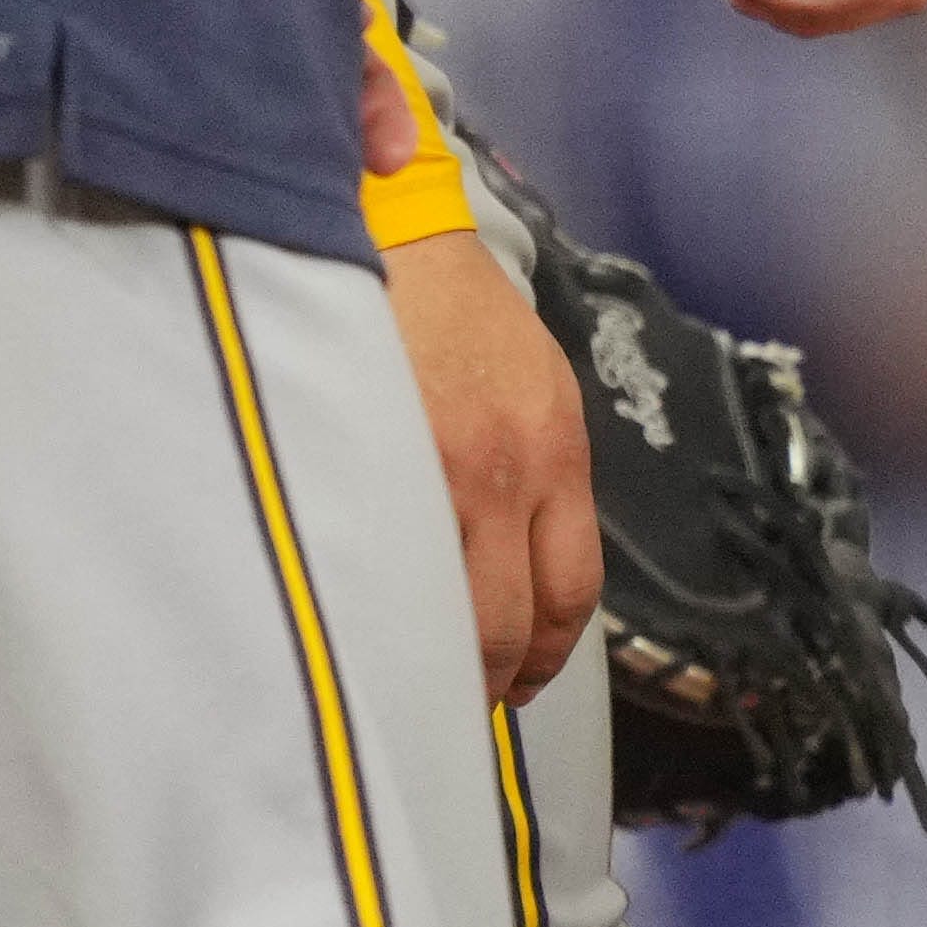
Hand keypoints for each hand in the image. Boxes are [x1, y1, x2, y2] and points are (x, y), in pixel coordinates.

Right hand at [378, 207, 596, 705]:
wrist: (394, 229)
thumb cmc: (456, 306)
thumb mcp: (534, 383)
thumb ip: (535, 473)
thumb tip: (514, 565)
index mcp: (558, 452)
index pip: (570, 590)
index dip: (544, 654)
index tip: (519, 680)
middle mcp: (510, 471)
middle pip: (509, 620)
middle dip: (488, 676)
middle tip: (460, 697)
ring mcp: (437, 469)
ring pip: (442, 606)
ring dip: (429, 655)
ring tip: (404, 674)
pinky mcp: (372, 456)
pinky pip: (381, 560)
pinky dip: (373, 603)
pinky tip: (356, 615)